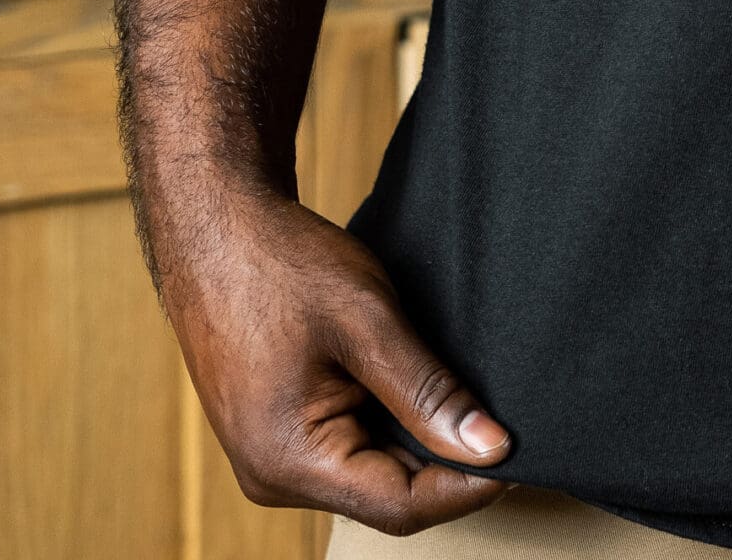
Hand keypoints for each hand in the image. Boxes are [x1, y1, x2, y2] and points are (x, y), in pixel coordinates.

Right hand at [159, 181, 510, 531]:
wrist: (214, 226)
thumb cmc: (280, 265)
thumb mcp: (368, 322)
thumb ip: (430, 392)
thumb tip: (491, 448)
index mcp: (289, 460)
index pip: (402, 506)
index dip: (468, 485)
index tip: (517, 449)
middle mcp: (273, 475)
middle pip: (387, 495)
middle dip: (445, 461)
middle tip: (497, 414)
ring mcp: (269, 458)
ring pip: (370, 473)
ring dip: (416, 440)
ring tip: (451, 391)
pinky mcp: (274, 434)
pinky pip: (345, 449)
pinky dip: (385, 424)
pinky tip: (408, 386)